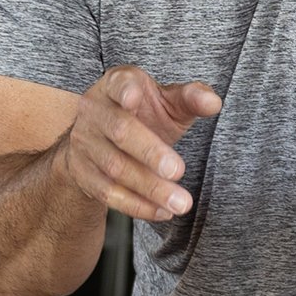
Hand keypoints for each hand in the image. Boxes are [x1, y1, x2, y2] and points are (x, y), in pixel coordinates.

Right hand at [58, 65, 219, 220]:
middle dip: (150, 152)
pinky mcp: (82, 173)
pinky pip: (108, 193)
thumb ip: (191, 98)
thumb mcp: (167, 101)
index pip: (118, 84)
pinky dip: (137, 206)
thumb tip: (213, 103)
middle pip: (121, 131)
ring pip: (115, 168)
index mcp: (115, 84)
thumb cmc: (144, 113)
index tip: (134, 98)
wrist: (103, 138)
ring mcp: (85, 143)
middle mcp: (94, 111)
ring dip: (149, 188)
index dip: (124, 90)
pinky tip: (162, 211)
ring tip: (180, 203)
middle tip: (179, 170)